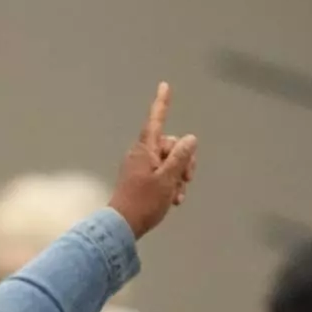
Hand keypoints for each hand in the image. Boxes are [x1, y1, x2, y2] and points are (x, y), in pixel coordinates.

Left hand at [109, 82, 197, 237]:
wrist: (121, 226)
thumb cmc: (144, 202)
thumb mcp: (168, 179)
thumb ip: (181, 157)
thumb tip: (189, 139)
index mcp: (145, 150)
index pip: (156, 121)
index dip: (162, 104)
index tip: (164, 85)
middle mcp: (141, 155)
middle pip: (171, 146)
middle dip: (183, 161)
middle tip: (186, 181)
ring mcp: (139, 168)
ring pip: (168, 164)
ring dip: (178, 178)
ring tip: (176, 196)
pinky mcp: (140, 181)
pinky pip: (161, 176)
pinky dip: (170, 185)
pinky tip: (172, 200)